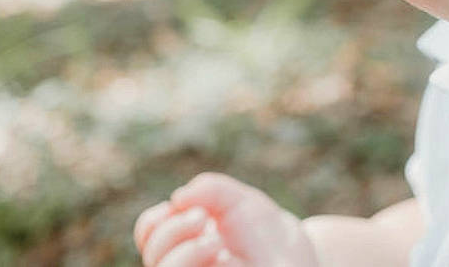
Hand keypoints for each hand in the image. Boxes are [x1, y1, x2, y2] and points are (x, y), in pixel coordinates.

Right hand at [134, 172, 319, 266]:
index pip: (148, 234)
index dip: (154, 221)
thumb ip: (211, 189)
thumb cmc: (265, 232)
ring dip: (183, 254)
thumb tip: (178, 198)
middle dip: (173, 230)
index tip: (183, 206)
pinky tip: (223, 259)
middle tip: (203, 217)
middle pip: (154, 255)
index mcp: (184, 239)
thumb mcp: (241, 201)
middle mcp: (186, 264)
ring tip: (216, 243)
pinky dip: (197, 266)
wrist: (299, 258)